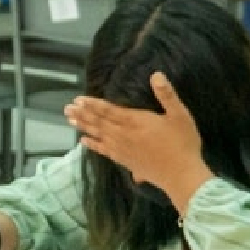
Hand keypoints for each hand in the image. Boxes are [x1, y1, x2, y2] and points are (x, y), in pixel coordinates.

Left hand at [66, 73, 212, 204]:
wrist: (181, 174)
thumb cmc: (182, 142)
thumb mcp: (179, 115)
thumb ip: (167, 95)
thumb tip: (156, 75)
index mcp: (135, 121)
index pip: (108, 110)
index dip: (92, 104)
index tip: (78, 99)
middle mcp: (123, 134)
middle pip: (98, 122)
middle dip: (82, 114)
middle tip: (66, 108)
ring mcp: (121, 148)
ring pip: (97, 135)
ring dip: (83, 127)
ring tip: (69, 120)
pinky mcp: (124, 160)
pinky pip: (103, 151)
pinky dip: (92, 145)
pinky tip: (83, 142)